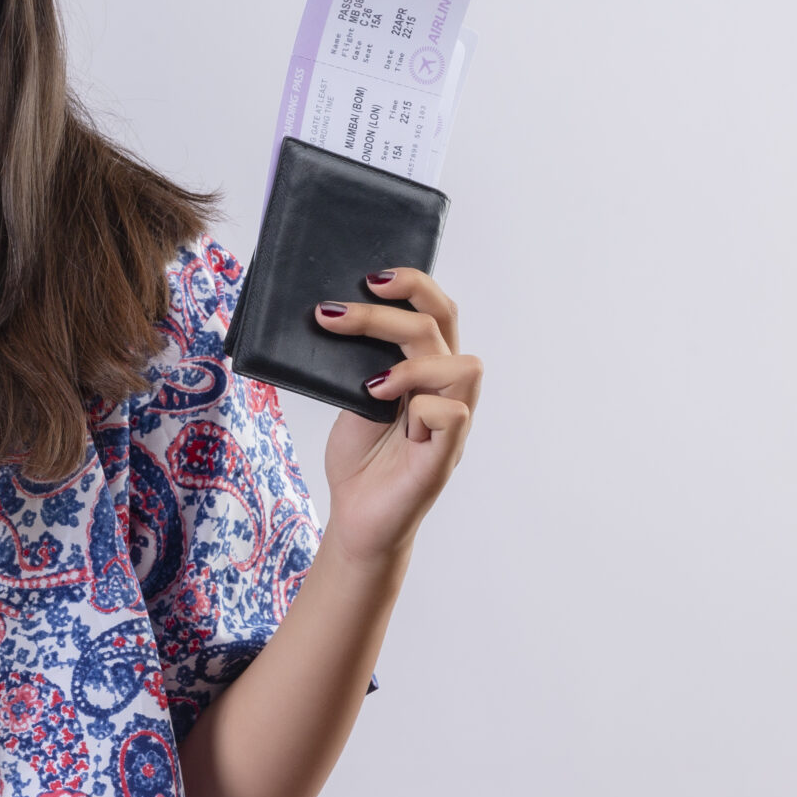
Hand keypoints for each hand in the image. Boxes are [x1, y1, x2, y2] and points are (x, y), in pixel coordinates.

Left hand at [312, 268, 482, 563]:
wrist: (355, 518)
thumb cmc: (359, 458)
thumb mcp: (350, 396)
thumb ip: (359, 360)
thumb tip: (335, 312)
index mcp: (427, 369)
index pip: (437, 310)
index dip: (413, 284)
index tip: (369, 278)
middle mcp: (446, 389)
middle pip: (442, 324)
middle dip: (390, 311)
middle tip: (338, 313)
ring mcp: (451, 422)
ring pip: (460, 365)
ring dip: (410, 364)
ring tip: (370, 385)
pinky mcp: (444, 456)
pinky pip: (453, 413)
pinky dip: (420, 407)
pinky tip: (387, 415)